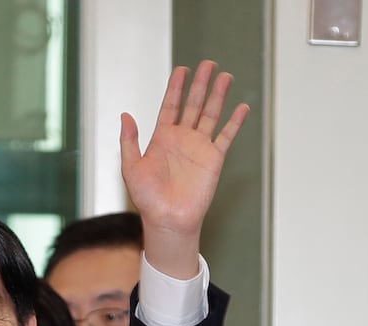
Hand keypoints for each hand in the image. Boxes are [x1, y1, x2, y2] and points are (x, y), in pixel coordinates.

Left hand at [121, 60, 250, 278]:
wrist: (167, 220)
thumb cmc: (148, 199)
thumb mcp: (131, 168)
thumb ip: (129, 141)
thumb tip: (125, 115)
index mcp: (162, 138)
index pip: (171, 106)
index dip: (176, 87)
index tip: (182, 69)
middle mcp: (182, 139)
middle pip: (193, 104)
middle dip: (200, 84)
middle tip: (208, 63)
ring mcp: (199, 148)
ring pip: (210, 115)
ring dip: (218, 96)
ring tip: (225, 76)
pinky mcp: (213, 159)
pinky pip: (226, 137)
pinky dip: (234, 122)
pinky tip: (242, 107)